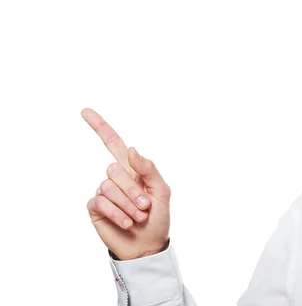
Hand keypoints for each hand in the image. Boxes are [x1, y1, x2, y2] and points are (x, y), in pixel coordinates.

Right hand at [82, 108, 170, 260]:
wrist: (148, 245)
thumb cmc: (158, 217)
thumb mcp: (161, 190)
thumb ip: (148, 168)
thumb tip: (130, 148)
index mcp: (132, 169)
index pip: (113, 143)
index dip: (100, 126)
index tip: (85, 111)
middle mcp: (115, 177)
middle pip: (114, 169)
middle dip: (132, 189)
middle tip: (145, 206)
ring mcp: (104, 192)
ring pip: (107, 186)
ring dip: (127, 204)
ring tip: (138, 216)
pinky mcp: (95, 208)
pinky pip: (101, 202)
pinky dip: (117, 213)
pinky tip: (127, 223)